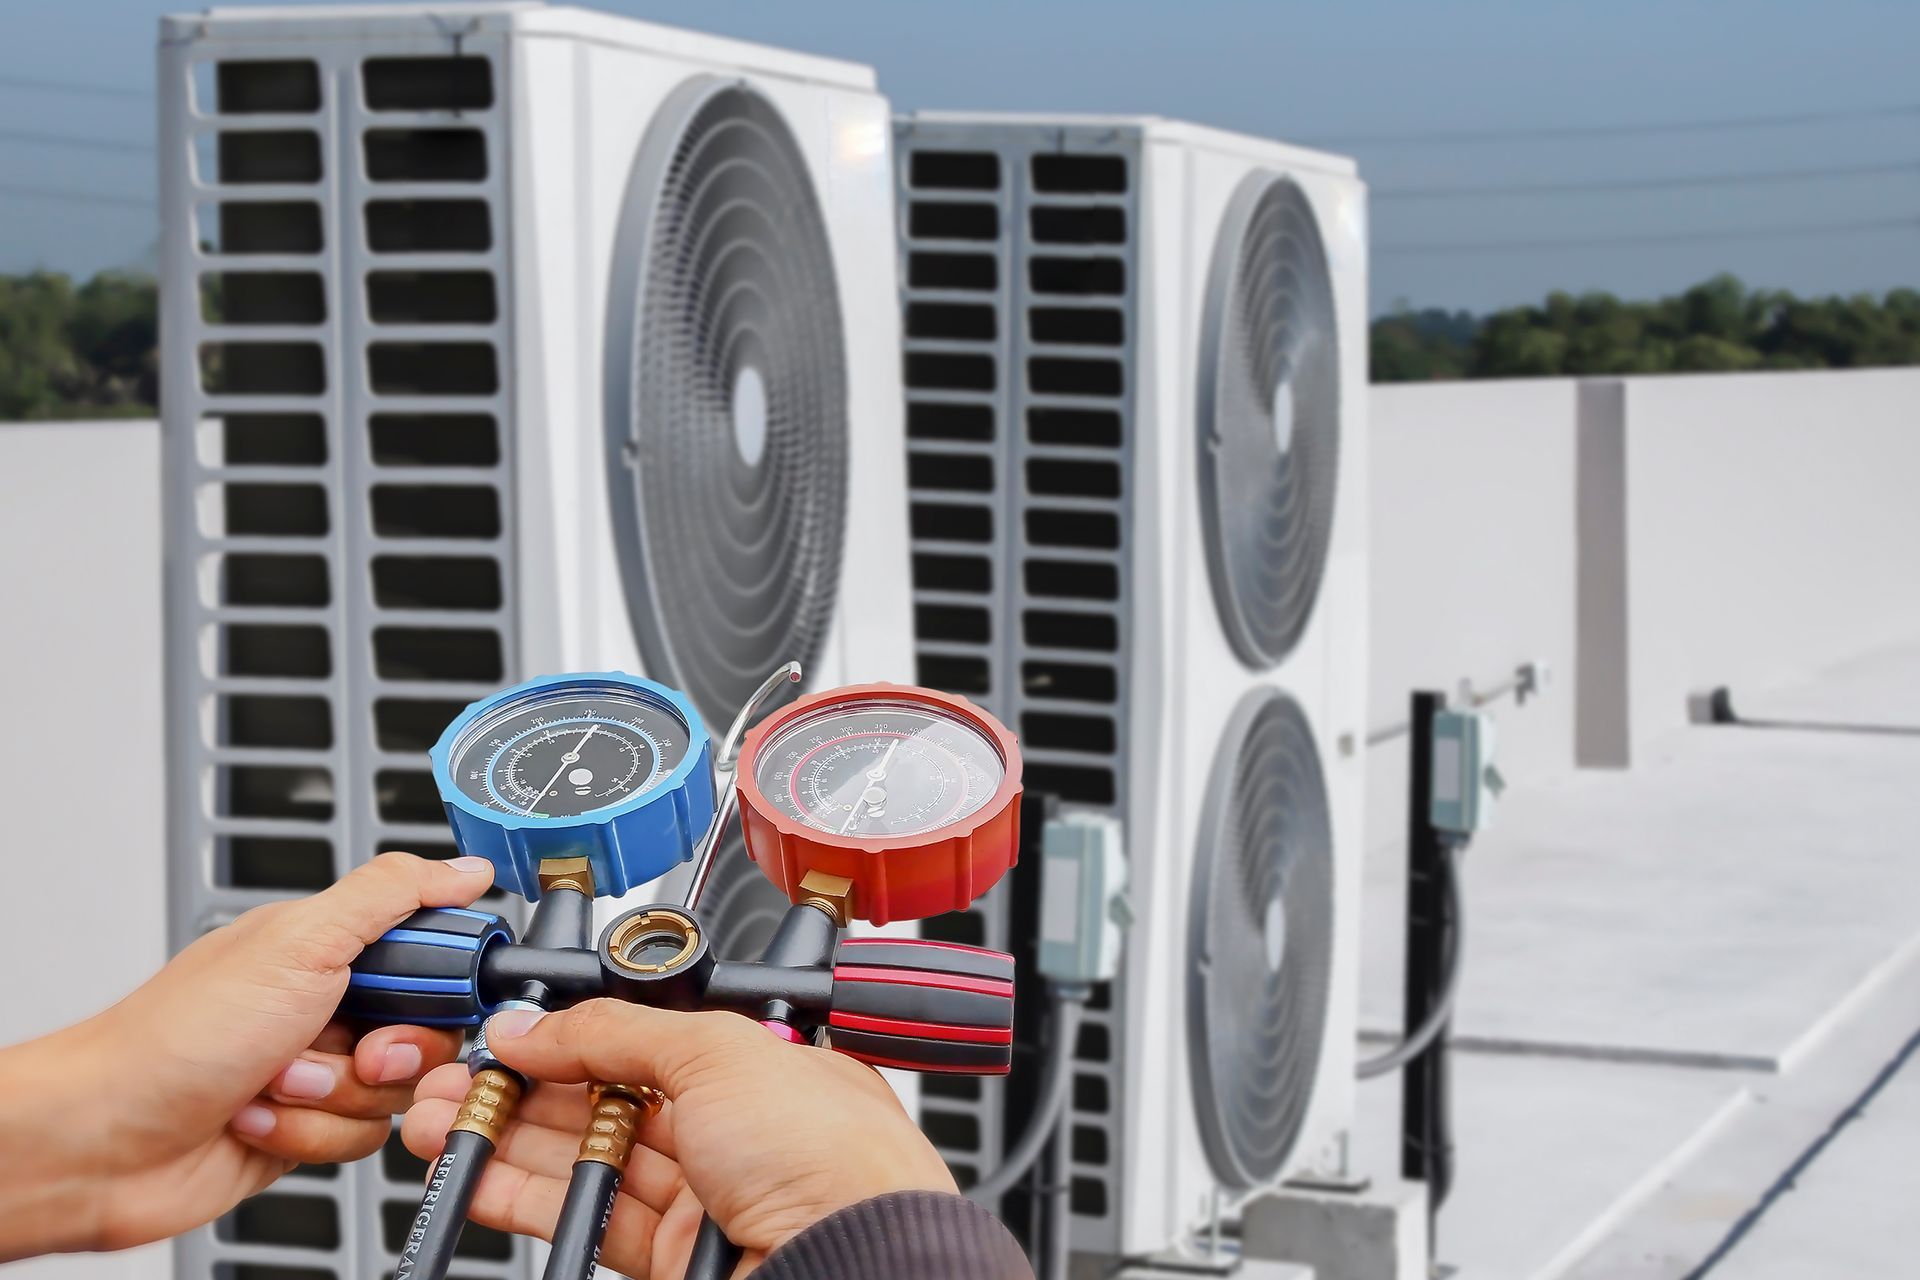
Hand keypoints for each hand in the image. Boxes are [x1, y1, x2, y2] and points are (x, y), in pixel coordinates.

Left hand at [0, 851, 495, 1259]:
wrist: (104, 1139)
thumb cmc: (178, 1035)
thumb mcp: (300, 942)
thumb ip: (391, 896)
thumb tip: (465, 868)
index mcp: (328, 947)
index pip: (433, 953)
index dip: (441, 982)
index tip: (416, 995)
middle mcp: (325, 1004)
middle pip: (427, 1030)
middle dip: (387, 1050)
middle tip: (347, 1047)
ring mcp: (315, 1070)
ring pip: (395, 1091)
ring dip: (334, 1095)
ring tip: (274, 1083)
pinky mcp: (304, 1129)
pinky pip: (360, 1139)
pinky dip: (310, 1134)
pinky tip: (257, 1117)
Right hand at [404, 1000, 956, 1277]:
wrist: (850, 1265)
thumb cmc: (834, 1158)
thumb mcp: (721, 1052)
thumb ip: (620, 1032)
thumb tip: (542, 1024)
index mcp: (764, 1065)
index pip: (649, 1039)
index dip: (576, 1034)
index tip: (512, 1031)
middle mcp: (736, 1129)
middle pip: (608, 1099)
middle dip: (526, 1085)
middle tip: (459, 1076)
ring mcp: (703, 1198)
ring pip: (586, 1159)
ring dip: (509, 1138)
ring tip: (441, 1119)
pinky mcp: (671, 1259)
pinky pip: (584, 1217)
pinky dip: (524, 1196)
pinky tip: (478, 1175)